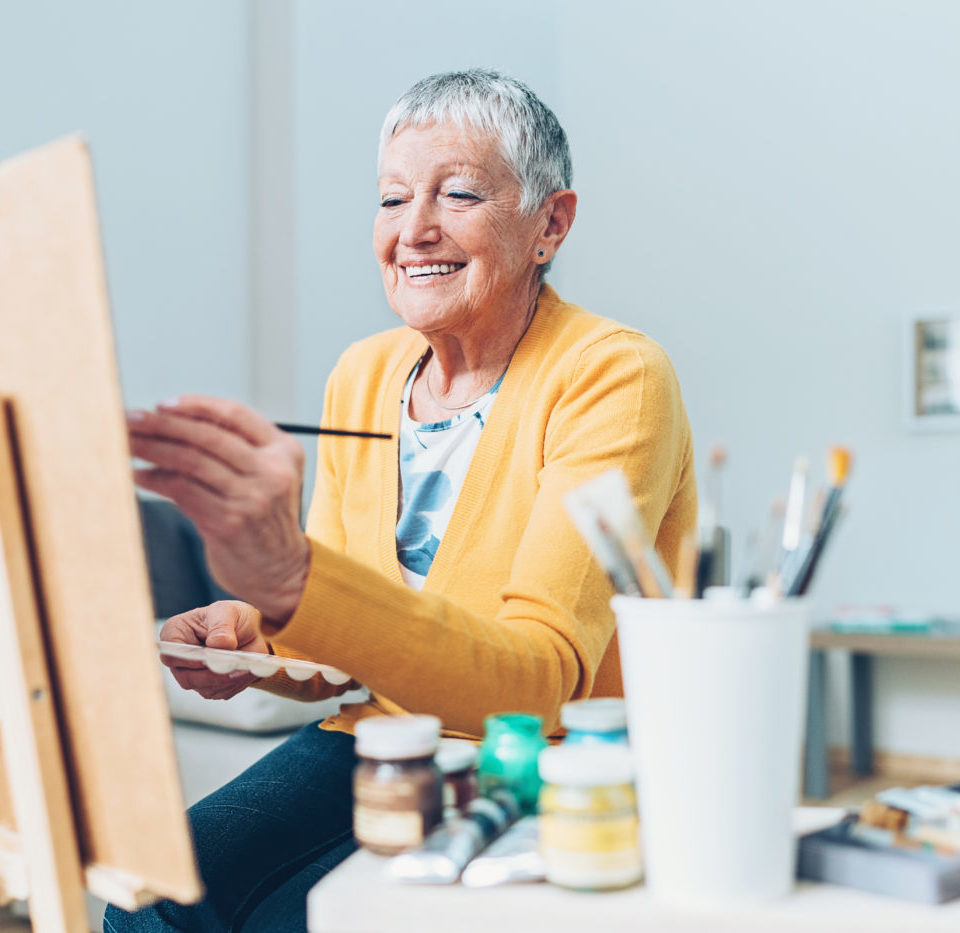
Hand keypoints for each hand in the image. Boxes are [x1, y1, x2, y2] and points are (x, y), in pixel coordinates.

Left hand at [128, 396, 310, 624]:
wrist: (281, 571)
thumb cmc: (263, 519)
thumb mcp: (265, 477)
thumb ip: (233, 451)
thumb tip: (169, 423)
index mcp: (284, 451)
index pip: (235, 415)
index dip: (196, 406)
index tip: (161, 405)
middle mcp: (272, 470)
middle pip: (208, 435)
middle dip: (163, 424)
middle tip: (130, 418)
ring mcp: (252, 497)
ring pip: (190, 461)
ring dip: (152, 449)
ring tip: (126, 443)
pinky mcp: (230, 522)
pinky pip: (183, 490)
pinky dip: (156, 480)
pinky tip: (138, 475)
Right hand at [160, 600, 267, 699]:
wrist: (250, 629)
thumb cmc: (232, 616)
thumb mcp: (227, 611)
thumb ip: (221, 625)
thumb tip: (217, 644)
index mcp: (176, 634)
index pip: (171, 653)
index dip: (187, 660)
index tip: (206, 660)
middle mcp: (181, 659)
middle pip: (187, 677)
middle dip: (212, 675)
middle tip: (232, 668)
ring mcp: (194, 675)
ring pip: (206, 688)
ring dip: (228, 680)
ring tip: (248, 668)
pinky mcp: (211, 687)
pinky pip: (222, 692)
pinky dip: (237, 684)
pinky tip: (250, 671)